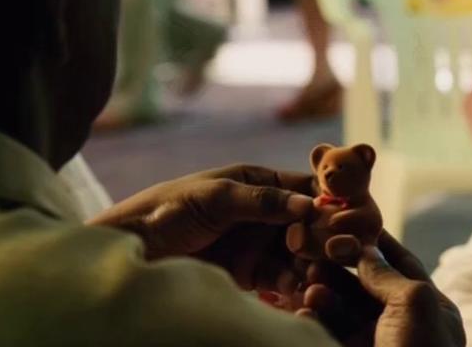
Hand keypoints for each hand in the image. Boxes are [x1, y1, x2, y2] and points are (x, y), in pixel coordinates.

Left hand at [88, 164, 315, 290]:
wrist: (131, 248)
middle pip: (309, 224)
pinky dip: (291, 283)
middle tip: (328, 253)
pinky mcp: (250, 272)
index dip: (327, 202)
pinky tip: (295, 290)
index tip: (341, 218)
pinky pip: (281, 277)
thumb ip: (261, 201)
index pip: (306, 189)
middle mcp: (265, 212)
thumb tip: (309, 205)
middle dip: (321, 238)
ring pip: (300, 253)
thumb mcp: (215, 198)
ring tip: (312, 276)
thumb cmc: (168, 209)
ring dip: (310, 264)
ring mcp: (258, 243)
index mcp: (259, 181)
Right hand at [295, 231, 465, 346]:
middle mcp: (401, 324)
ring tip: (308, 284)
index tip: (347, 221)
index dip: (375, 242)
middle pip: (365, 284)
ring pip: (342, 308)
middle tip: (314, 250)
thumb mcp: (413, 304)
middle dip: (339, 267)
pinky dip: (314, 320)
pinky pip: (327, 332)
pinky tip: (303, 311)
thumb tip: (364, 249)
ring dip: (324, 292)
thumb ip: (387, 274)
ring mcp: (373, 344)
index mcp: (427, 308)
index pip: (400, 264)